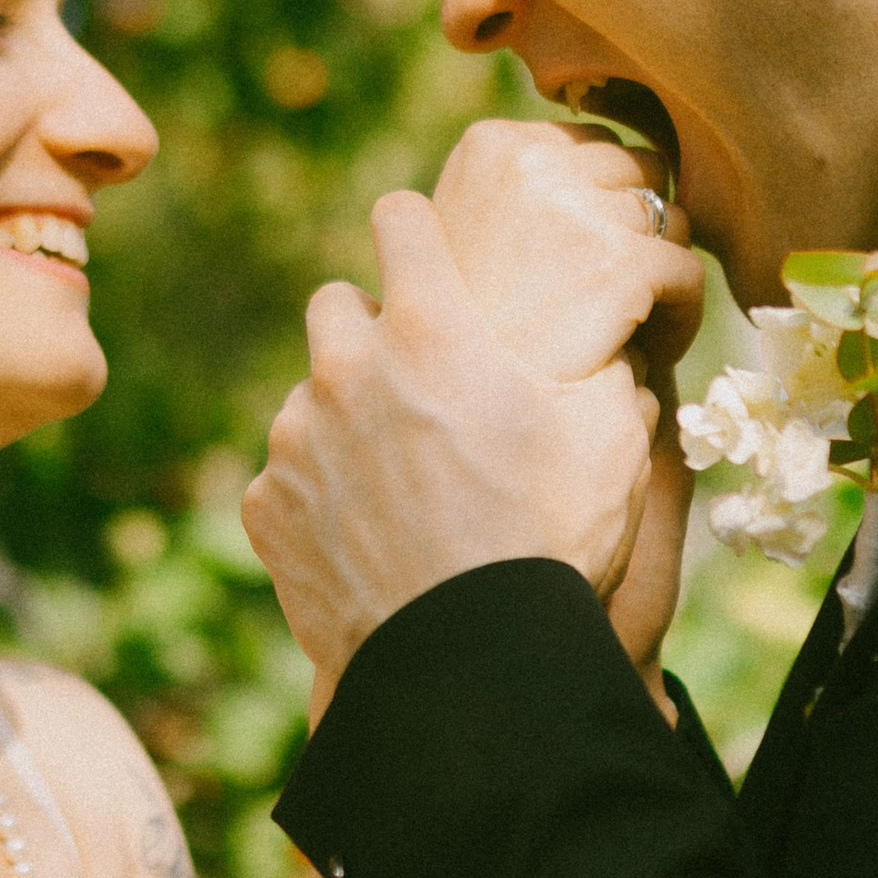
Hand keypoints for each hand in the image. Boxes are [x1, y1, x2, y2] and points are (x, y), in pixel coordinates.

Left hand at [245, 190, 658, 699]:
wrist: (467, 659)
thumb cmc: (548, 540)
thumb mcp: (610, 440)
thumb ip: (602, 371)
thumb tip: (609, 349)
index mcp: (430, 331)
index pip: (399, 217)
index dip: (417, 228)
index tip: (429, 248)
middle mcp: (346, 368)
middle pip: (338, 303)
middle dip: (373, 329)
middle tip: (418, 381)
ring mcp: (296, 438)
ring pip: (309, 396)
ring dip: (346, 418)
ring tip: (401, 478)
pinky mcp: (266, 506)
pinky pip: (286, 476)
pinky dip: (320, 494)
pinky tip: (369, 535)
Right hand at [430, 117, 702, 388]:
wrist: (461, 404)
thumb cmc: (463, 329)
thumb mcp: (463, 233)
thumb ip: (517, 188)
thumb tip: (604, 165)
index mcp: (491, 145)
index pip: (591, 147)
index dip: (603, 200)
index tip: (593, 252)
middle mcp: (532, 162)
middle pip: (637, 171)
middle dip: (638, 226)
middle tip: (624, 288)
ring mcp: (576, 211)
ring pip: (671, 220)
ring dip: (661, 269)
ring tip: (640, 321)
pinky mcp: (620, 264)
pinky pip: (687, 272)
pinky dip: (682, 313)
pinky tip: (655, 350)